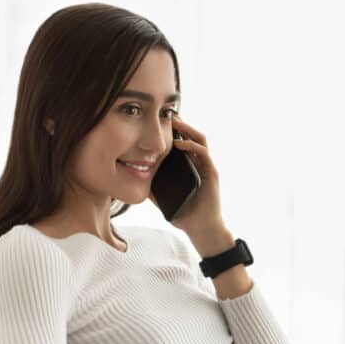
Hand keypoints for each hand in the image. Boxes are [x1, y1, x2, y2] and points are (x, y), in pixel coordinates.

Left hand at [148, 114, 222, 235]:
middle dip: (180, 124)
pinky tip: (179, 143)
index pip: (183, 141)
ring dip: (187, 129)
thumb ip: (151, 186)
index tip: (160, 120)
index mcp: (189, 166)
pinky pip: (203, 154)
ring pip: (199, 140)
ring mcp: (206, 167)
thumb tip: (133, 178)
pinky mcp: (212, 173)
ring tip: (174, 122)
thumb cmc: (183, 214)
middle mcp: (199, 163)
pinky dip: (191, 146)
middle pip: (192, 135)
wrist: (201, 229)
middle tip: (166, 114)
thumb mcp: (161, 197)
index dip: (174, 130)